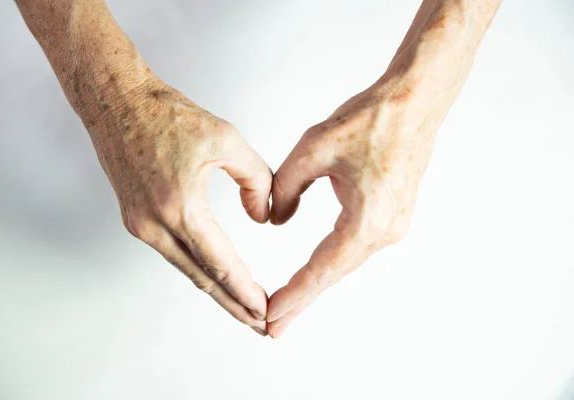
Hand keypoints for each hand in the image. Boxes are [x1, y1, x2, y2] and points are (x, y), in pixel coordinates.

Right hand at [83, 76, 271, 334]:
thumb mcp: (227, 139)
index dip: (245, 290)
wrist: (117, 101)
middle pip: (202, 279)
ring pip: (186, 269)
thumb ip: (256, 181)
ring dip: (216, 290)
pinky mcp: (135, 219)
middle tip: (260, 325)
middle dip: (233, 304)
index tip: (265, 310)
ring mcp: (139, 224)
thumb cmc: (167, 114)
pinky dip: (197, 269)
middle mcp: (153, 224)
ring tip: (243, 307)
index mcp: (177, 206)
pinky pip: (172, 253)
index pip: (220, 263)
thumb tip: (262, 217)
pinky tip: (214, 276)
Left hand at [267, 79, 439, 337]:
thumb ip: (285, 188)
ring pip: (345, 262)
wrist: (414, 101)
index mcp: (367, 218)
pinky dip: (332, 262)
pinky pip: (357, 246)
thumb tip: (274, 219)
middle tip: (272, 327)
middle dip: (302, 299)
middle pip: (334, 273)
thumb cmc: (372, 119)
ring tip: (289, 304)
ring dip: (317, 282)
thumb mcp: (313, 148)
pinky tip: (318, 271)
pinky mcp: (393, 214)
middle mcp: (385, 230)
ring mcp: (393, 224)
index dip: (295, 293)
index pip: (322, 268)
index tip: (272, 316)